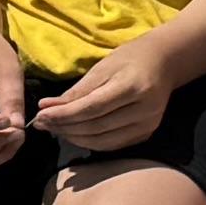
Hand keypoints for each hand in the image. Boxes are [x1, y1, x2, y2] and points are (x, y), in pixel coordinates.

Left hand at [31, 44, 171, 155]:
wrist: (164, 63)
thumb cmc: (130, 59)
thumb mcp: (102, 67)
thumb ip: (77, 91)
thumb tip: (46, 107)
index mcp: (133, 86)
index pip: (92, 108)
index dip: (64, 115)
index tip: (41, 116)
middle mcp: (144, 109)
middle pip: (96, 127)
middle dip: (65, 127)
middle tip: (42, 124)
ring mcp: (148, 125)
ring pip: (102, 141)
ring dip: (74, 137)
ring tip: (54, 128)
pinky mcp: (146, 134)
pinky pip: (112, 145)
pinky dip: (89, 142)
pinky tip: (74, 134)